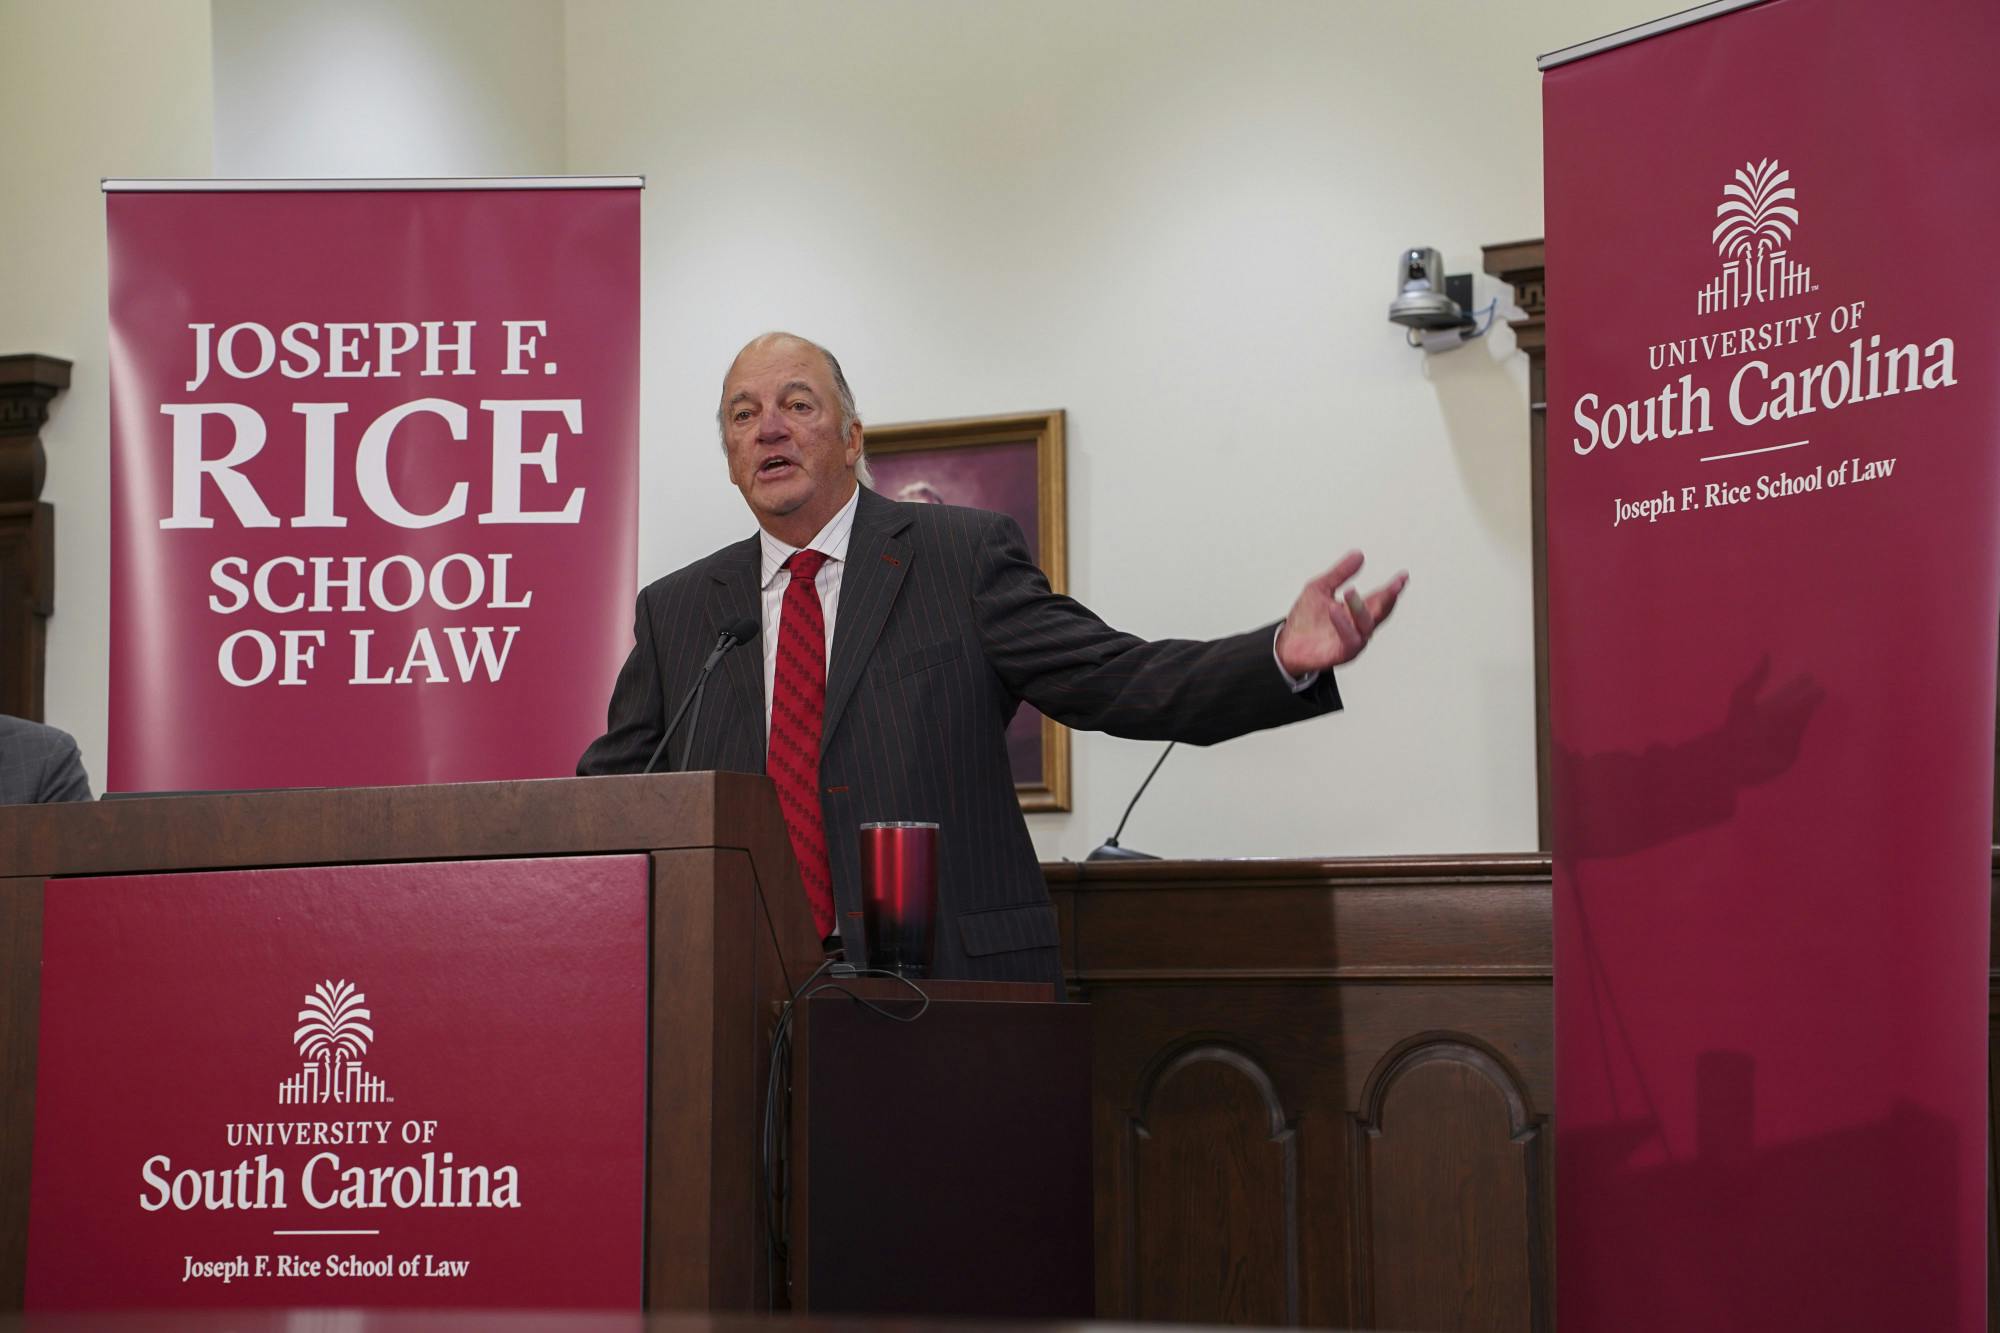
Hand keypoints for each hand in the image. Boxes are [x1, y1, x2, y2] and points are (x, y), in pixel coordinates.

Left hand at [1274, 551, 1406, 676]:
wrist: (1286, 645)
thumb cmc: (1304, 620)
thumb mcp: (1320, 588)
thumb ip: (1340, 573)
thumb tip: (1359, 555)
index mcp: (1356, 611)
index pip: (1379, 598)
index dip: (1392, 588)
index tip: (1403, 576)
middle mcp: (1359, 626)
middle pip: (1381, 612)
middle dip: (1389, 598)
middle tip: (1396, 585)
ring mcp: (1353, 641)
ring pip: (1366, 625)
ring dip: (1359, 608)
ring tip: (1349, 591)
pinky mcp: (1343, 653)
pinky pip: (1349, 639)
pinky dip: (1343, 624)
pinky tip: (1335, 610)